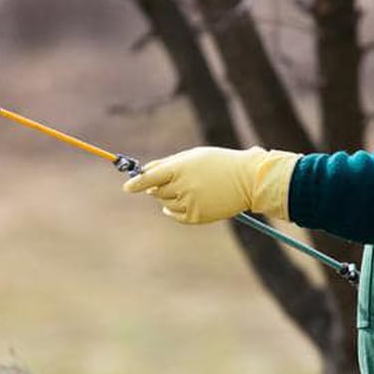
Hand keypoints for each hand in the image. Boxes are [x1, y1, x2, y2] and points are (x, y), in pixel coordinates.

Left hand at [123, 146, 299, 223]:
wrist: (247, 179)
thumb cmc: (218, 163)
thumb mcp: (192, 156)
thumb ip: (167, 164)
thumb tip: (144, 173)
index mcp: (180, 168)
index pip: (150, 177)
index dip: (136, 183)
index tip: (127, 187)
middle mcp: (183, 186)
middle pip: (156, 191)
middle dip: (158, 187)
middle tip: (173, 181)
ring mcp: (190, 203)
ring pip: (165, 203)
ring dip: (169, 197)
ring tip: (189, 188)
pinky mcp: (197, 216)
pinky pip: (176, 216)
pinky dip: (174, 211)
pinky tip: (182, 203)